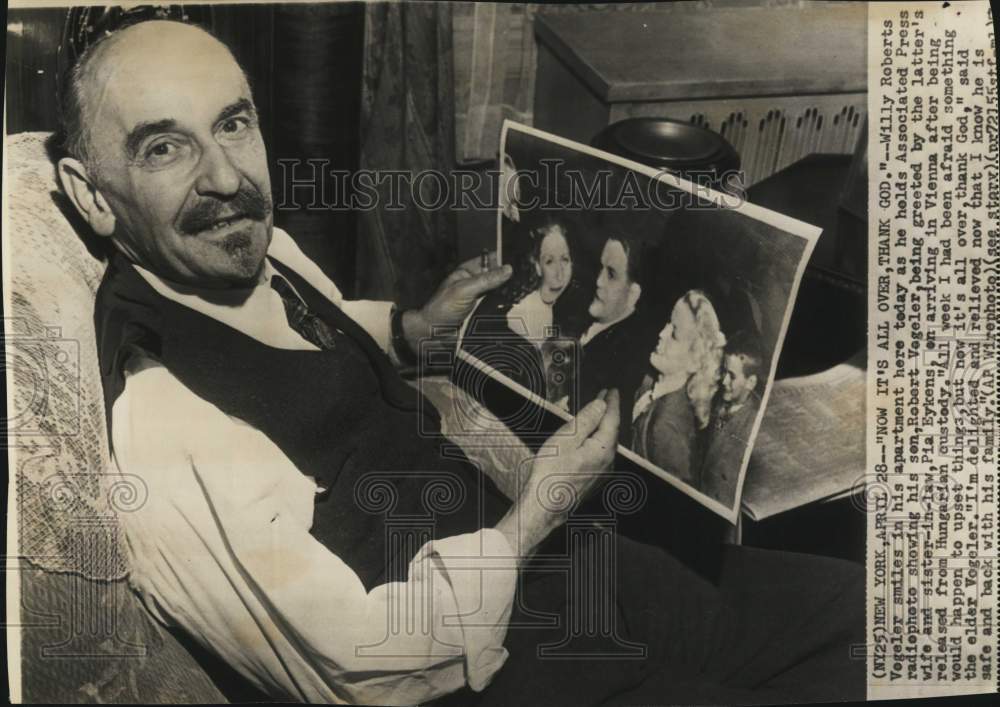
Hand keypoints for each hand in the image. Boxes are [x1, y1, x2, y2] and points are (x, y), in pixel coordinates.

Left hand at [402, 251, 511, 351]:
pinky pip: (497, 306)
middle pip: (497, 276)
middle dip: (506, 279)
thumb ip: (487, 279)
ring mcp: (479, 298)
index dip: (502, 261)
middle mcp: (474, 283)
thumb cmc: (441, 309)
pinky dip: (503, 307)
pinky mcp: (482, 312)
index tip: (515, 265)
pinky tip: (508, 307)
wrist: (433, 334)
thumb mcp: (465, 290)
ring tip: (514, 296)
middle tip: (518, 283)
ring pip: (499, 292)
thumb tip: (507, 269)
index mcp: (467, 271)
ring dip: (506, 294)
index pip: (489, 260)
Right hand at [496, 390, 619, 555]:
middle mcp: (608, 463)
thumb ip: (586, 420)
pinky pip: (600, 455)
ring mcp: (602, 474)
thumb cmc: (550, 473)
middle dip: (608, 413)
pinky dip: (597, 442)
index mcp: (603, 449)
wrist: (543, 507)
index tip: (613, 391)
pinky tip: (588, 439)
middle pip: (611, 432)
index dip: (612, 403)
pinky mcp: (593, 482)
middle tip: (606, 397)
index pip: (612, 420)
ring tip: (597, 414)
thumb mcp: (566, 439)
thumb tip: (601, 405)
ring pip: (606, 444)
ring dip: (602, 428)